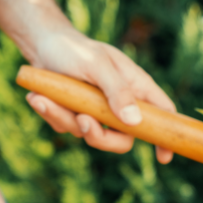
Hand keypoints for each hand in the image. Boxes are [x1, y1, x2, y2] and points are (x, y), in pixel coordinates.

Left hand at [27, 27, 176, 163]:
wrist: (42, 45)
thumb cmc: (75, 49)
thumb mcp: (97, 65)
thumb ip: (117, 91)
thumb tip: (134, 122)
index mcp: (135, 87)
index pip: (161, 113)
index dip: (165, 135)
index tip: (164, 157)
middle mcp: (118, 104)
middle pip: (122, 140)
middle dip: (100, 137)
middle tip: (82, 120)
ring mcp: (96, 113)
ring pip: (88, 134)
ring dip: (63, 117)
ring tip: (42, 97)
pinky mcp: (73, 116)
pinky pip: (65, 128)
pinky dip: (50, 113)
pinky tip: (38, 96)